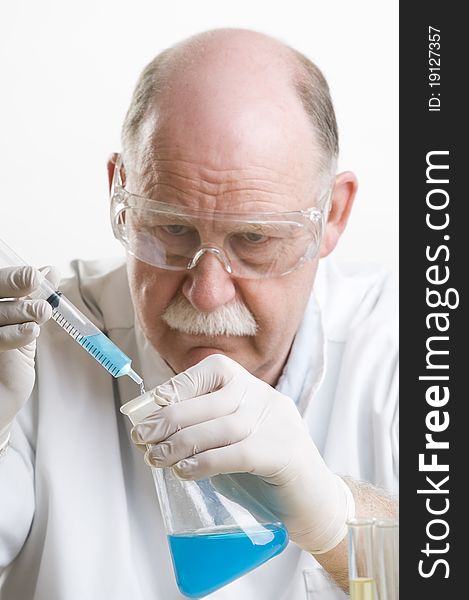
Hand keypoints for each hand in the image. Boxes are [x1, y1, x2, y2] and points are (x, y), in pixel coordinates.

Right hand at [0, 265, 59, 446]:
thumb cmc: (7, 367)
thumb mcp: (22, 330)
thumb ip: (31, 301)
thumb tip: (51, 271)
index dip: (11, 276)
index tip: (36, 275)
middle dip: (11, 282)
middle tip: (34, 280)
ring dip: (19, 309)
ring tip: (41, 311)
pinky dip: (12, 333)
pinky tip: (30, 331)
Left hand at [130, 354, 354, 553]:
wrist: (312, 501)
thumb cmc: (262, 469)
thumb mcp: (232, 438)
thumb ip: (202, 428)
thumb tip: (154, 428)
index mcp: (252, 388)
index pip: (215, 368)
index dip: (180, 385)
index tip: (151, 406)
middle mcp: (266, 399)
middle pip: (213, 400)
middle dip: (171, 418)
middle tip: (143, 437)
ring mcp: (277, 425)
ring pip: (223, 426)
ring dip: (182, 442)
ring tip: (156, 458)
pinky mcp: (283, 454)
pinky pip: (238, 453)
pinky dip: (206, 462)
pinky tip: (185, 472)